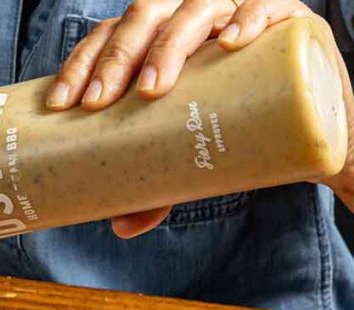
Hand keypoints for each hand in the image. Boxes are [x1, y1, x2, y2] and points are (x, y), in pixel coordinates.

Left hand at [44, 0, 353, 237]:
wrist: (306, 126)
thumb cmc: (229, 129)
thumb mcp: (188, 159)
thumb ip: (156, 189)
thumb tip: (120, 227)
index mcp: (155, 40)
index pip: (108, 36)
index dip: (82, 62)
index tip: (63, 105)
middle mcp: (189, 18)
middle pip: (143, 18)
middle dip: (116, 59)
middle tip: (100, 103)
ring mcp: (235, 12)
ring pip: (195, 8)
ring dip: (168, 44)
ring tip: (152, 86)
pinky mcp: (286, 18)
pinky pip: (268, 2)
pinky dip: (249, 16)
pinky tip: (230, 41)